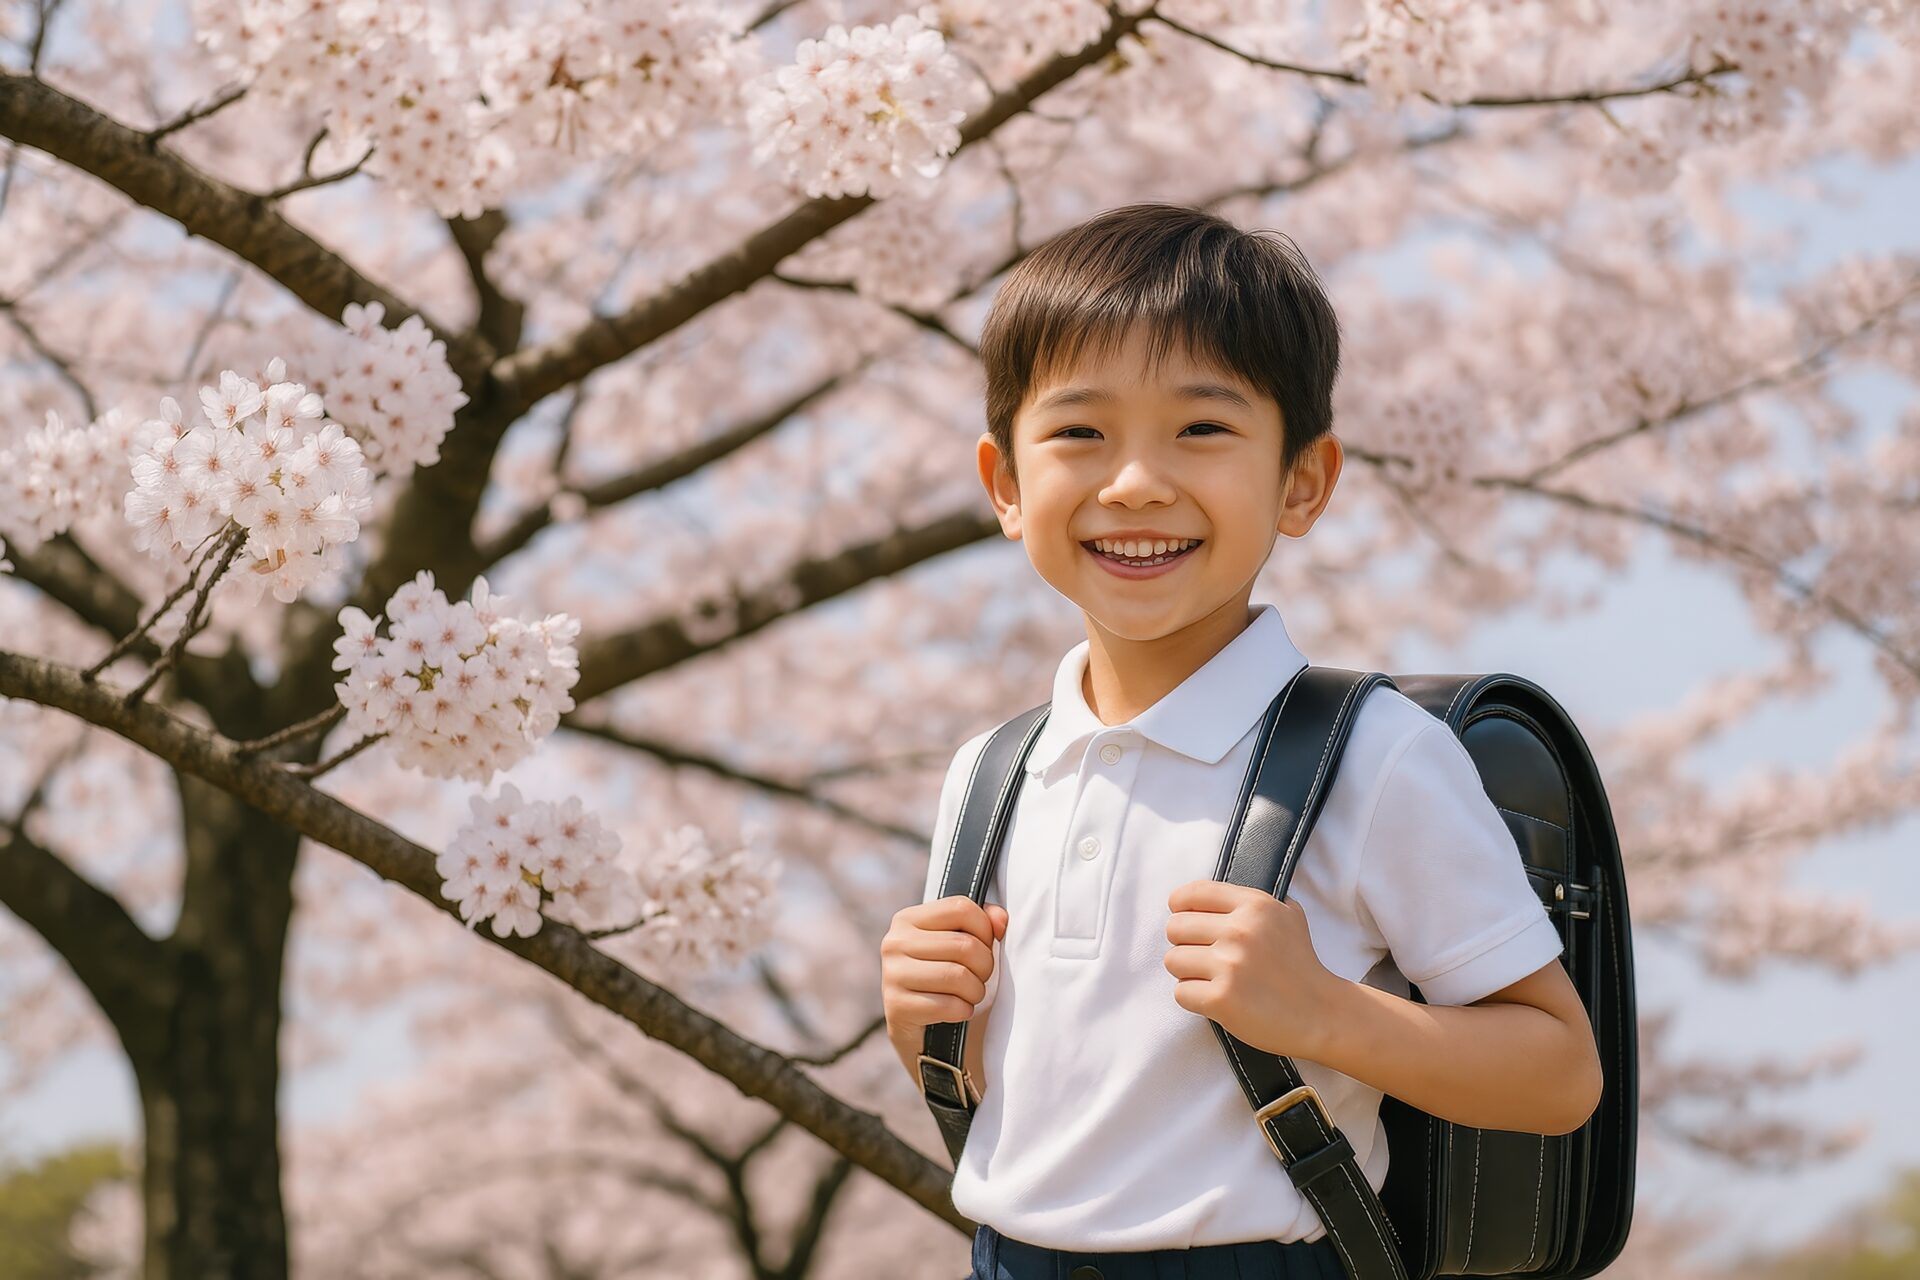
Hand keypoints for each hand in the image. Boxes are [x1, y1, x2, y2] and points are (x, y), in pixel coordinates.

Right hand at [882, 894, 1007, 1035]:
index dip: (984, 929)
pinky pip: (949, 1005)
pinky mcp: (897, 1007)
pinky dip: (963, 1011)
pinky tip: (957, 1011)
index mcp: (907, 919)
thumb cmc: (945, 980)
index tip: (983, 946)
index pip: (961, 908)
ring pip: (958, 975)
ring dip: (976, 991)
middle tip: (980, 977)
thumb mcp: (960, 944)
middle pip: (964, 945)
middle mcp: (894, 943)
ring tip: (970, 994)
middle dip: (985, 966)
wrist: (921, 1033)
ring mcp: (892, 975)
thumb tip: (1000, 920)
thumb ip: (983, 923)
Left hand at [1165, 879, 1345, 1060]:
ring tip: (1212, 979)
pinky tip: (1216, 998)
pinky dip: (1194, 998)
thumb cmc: (1301, 965)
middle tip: (1205, 957)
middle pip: (1175, 927)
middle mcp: (1240, 931)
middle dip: (1185, 944)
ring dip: (1187, 973)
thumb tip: (1211, 897)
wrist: (1322, 1014)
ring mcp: (1230, 966)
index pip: (1192, 894)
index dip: (1180, 907)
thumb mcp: (1288, 916)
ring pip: (1172, 960)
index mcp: (1254, 905)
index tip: (1186, 920)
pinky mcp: (1222, 999)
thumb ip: (1253, 902)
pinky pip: (1181, 992)